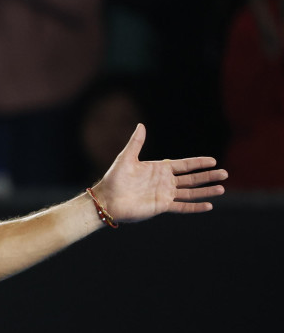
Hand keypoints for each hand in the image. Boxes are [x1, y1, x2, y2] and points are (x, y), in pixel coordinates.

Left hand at [91, 124, 227, 222]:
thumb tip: (141, 125)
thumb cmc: (114, 178)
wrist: (107, 199)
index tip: (213, 160)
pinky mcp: (162, 206)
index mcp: (159, 169)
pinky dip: (195, 207)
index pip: (184, 165)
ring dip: (206, 191)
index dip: (198, 163)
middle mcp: (165, 182)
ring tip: (221, 188)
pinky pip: (182, 206)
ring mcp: (164, 194)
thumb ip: (136, 142)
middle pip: (192, 178)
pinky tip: (209, 205)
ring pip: (190, 192)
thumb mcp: (126, 158)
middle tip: (225, 173)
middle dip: (208, 176)